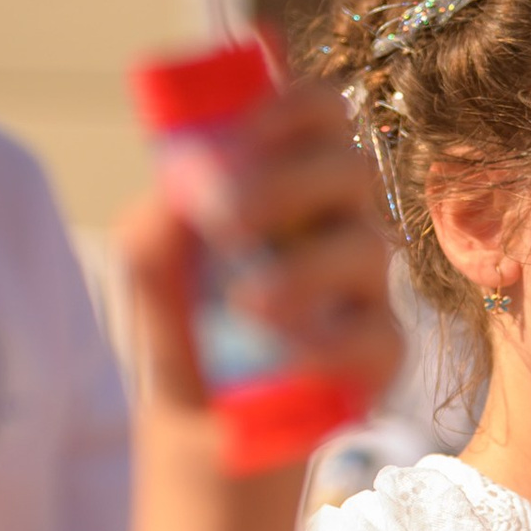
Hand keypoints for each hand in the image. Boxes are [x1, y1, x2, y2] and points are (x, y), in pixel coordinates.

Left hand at [119, 76, 398, 420]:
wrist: (197, 422)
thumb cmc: (184, 321)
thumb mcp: (151, 265)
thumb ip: (158, 220)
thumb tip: (183, 185)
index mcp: (293, 179)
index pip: (321, 113)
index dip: (293, 108)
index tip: (244, 135)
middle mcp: (340, 221)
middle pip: (352, 168)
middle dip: (289, 185)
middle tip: (227, 223)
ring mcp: (365, 287)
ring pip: (368, 248)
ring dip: (303, 268)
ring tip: (244, 305)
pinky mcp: (379, 353)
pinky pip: (378, 336)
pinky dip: (331, 343)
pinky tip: (289, 356)